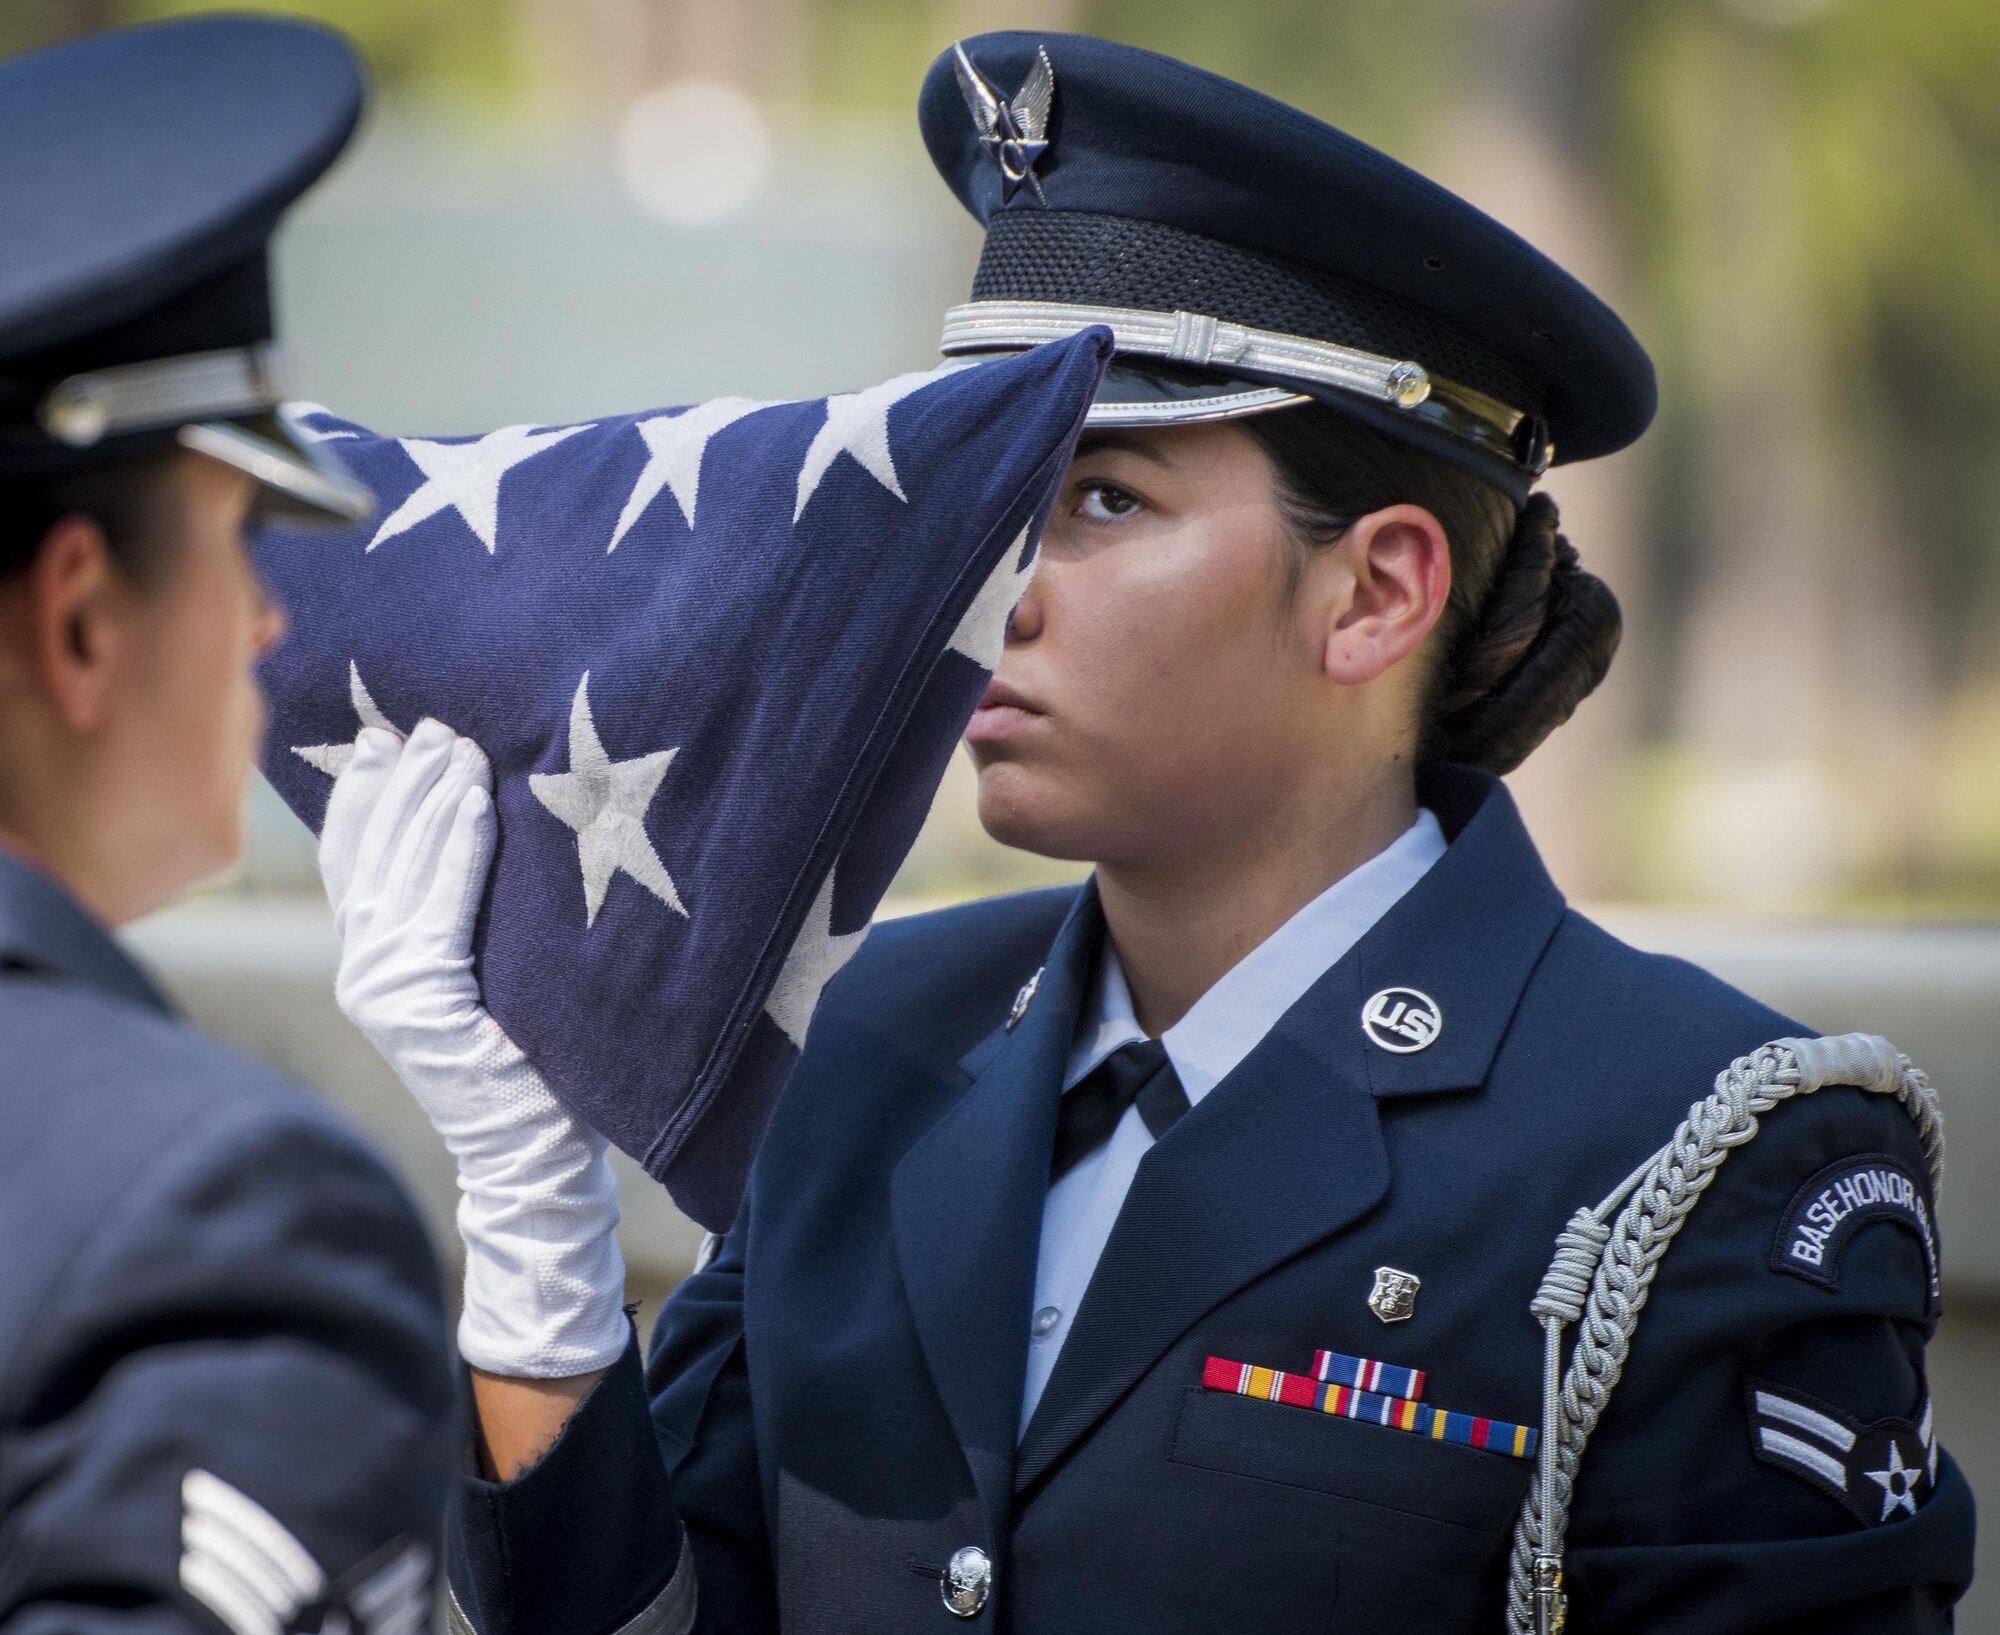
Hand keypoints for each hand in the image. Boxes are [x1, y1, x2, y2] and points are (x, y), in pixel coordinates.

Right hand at [320, 719, 627, 1377]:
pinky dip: (458, 846)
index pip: (355, 858)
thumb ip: (471, 910)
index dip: (367, 794)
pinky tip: (480, 800)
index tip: (389, 737)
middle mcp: (367, 971)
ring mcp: (385, 989)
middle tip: (432, 722)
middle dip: (400, 781)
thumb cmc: (536, 1059)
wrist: (537, 1153)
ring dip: (431, 800)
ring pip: (402, 869)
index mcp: (377, 962)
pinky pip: (439, 905)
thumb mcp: (495, 967)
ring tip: (457, 746)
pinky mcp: (419, 1005)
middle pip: (372, 852)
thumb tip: (491, 817)